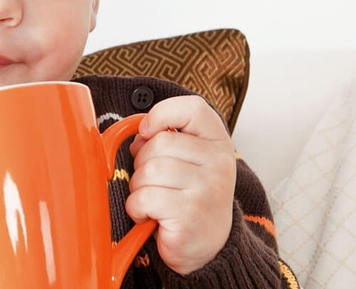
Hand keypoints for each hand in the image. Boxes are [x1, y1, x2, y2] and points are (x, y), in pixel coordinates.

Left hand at [127, 96, 236, 274]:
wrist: (208, 246)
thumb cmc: (190, 199)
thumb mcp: (186, 161)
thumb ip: (166, 140)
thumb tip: (136, 135)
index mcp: (218, 142)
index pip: (192, 108)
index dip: (161, 115)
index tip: (147, 132)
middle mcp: (218, 162)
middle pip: (160, 143)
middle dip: (142, 163)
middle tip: (152, 181)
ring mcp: (207, 188)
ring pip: (149, 170)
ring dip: (138, 187)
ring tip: (152, 200)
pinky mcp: (190, 213)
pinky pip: (145, 197)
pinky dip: (137, 207)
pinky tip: (149, 215)